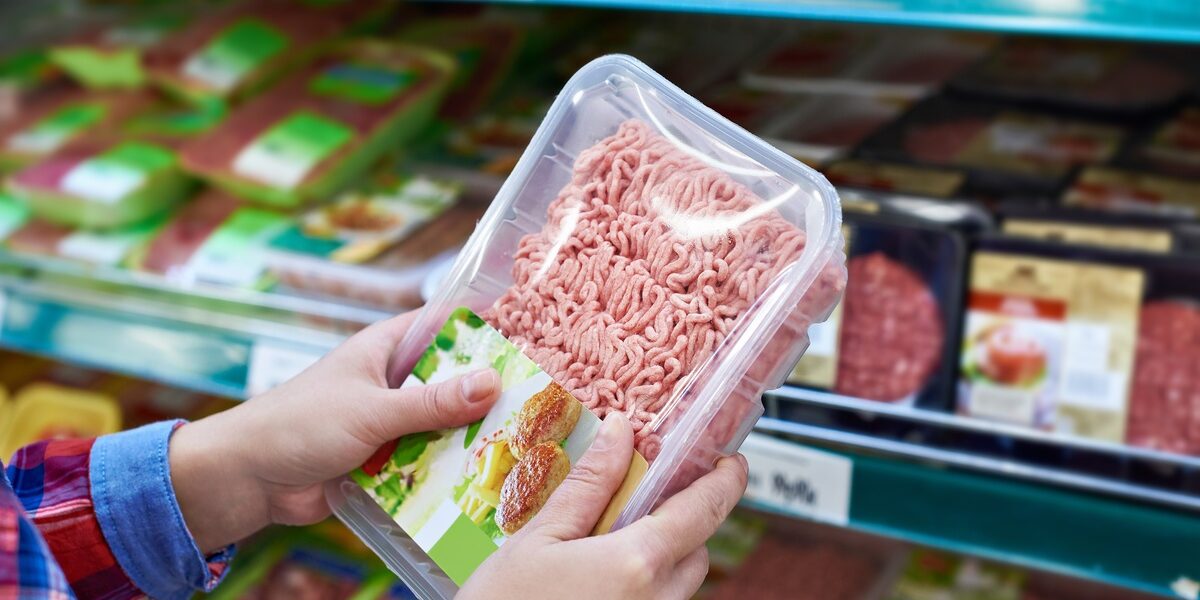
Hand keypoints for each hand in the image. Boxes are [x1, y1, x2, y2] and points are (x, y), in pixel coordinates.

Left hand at [169, 311, 500, 552]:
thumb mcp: (372, 409)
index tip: (529, 339)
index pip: (444, 327)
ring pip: (443, 425)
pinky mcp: (384, 459)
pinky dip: (446, 471)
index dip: (483, 330)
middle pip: (452, 381)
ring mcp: (389, 421)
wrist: (247, 479)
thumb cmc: (299, 425)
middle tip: (537, 405)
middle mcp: (391, 381)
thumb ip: (432, 402)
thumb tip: (492, 381)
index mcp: (385, 349)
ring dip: (468, 438)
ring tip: (519, 446)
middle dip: (485, 395)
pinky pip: (426, 461)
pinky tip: (482, 481)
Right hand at [460, 414, 748, 599]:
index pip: (704, 511)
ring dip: (658, 560)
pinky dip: (640, 589)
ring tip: (605, 546)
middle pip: (695, 552)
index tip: (730, 460)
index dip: (725, 481)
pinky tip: (597, 582)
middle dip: (678, 523)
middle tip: (639, 502)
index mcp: (638, 564)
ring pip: (677, 586)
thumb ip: (589, 484)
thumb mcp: (540, 537)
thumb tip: (621, 431)